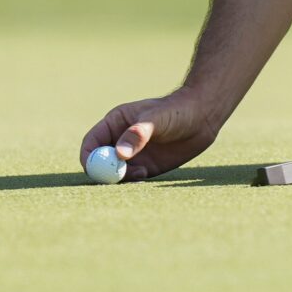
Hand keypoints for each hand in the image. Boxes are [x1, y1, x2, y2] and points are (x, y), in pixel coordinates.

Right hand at [78, 88, 218, 181]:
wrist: (203, 118)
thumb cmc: (177, 110)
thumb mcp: (156, 119)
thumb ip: (138, 135)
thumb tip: (119, 154)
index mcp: (115, 123)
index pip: (91, 143)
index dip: (89, 157)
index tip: (95, 168)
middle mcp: (120, 140)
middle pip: (100, 162)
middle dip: (104, 172)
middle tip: (116, 177)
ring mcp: (132, 155)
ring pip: (114, 173)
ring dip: (121, 178)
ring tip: (141, 171)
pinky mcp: (145, 167)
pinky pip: (131, 179)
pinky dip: (133, 181)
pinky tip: (146, 174)